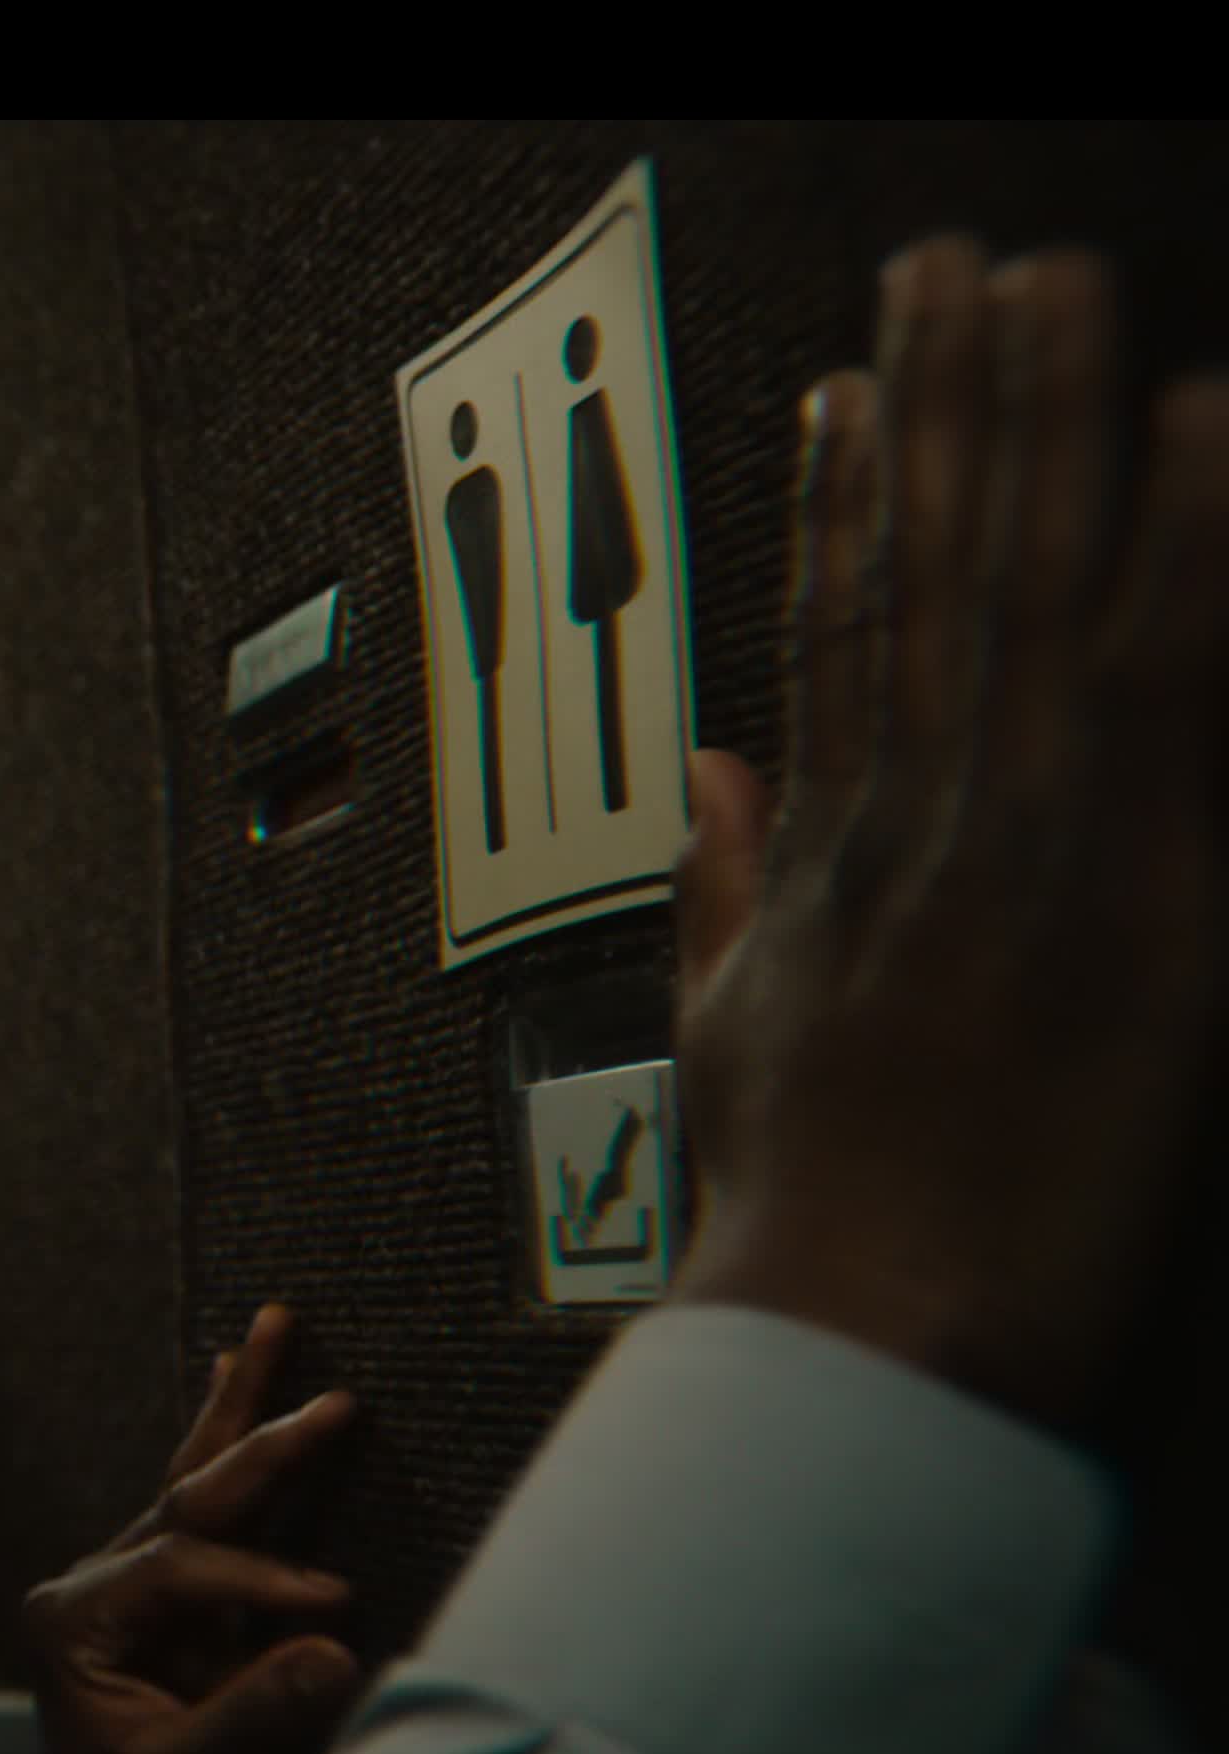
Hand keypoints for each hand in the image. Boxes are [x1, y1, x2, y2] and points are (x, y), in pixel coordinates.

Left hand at [20, 1304, 366, 1753]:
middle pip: (184, 1498)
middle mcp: (90, 1586)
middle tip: (330, 1396)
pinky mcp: (170, 1598)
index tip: (334, 1603)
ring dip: (240, 1409)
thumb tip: (335, 1649)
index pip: (177, 1569)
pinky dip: (230, 1446)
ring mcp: (127, 1585)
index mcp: (72, 1623)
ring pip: (193, 1483)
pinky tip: (231, 1378)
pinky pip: (206, 1509)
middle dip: (256, 1438)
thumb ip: (251, 1714)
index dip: (259, 1578)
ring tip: (270, 1326)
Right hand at [669, 241, 1228, 1434]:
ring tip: (1053, 283)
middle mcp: (912, 827)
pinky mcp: (1138, 896)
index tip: (843, 382)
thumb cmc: (805, 1237)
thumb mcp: (732, 1049)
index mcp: (825, 864)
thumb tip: (713, 777)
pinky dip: (1188, 544)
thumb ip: (725, 894)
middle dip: (943, 404)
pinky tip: (1202, 421)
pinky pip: (1172, 683)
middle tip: (959, 263)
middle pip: (923, 572)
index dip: (836, 498)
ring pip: (1028, 587)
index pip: (834, 637)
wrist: (859, 1350)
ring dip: (1048, 417)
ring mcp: (1017, 850)